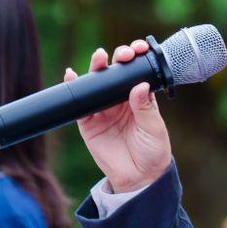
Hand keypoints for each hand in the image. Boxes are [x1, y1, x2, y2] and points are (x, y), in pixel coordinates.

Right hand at [72, 39, 173, 192]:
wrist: (138, 178)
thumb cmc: (152, 152)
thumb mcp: (153, 128)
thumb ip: (145, 107)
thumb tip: (139, 85)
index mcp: (139, 97)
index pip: (136, 71)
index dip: (136, 58)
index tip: (139, 49)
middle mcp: (120, 100)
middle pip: (115, 72)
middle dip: (118, 58)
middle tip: (122, 55)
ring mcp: (103, 109)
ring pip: (96, 83)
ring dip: (96, 67)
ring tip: (99, 58)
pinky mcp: (88, 122)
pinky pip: (79, 104)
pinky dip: (74, 87)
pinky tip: (72, 75)